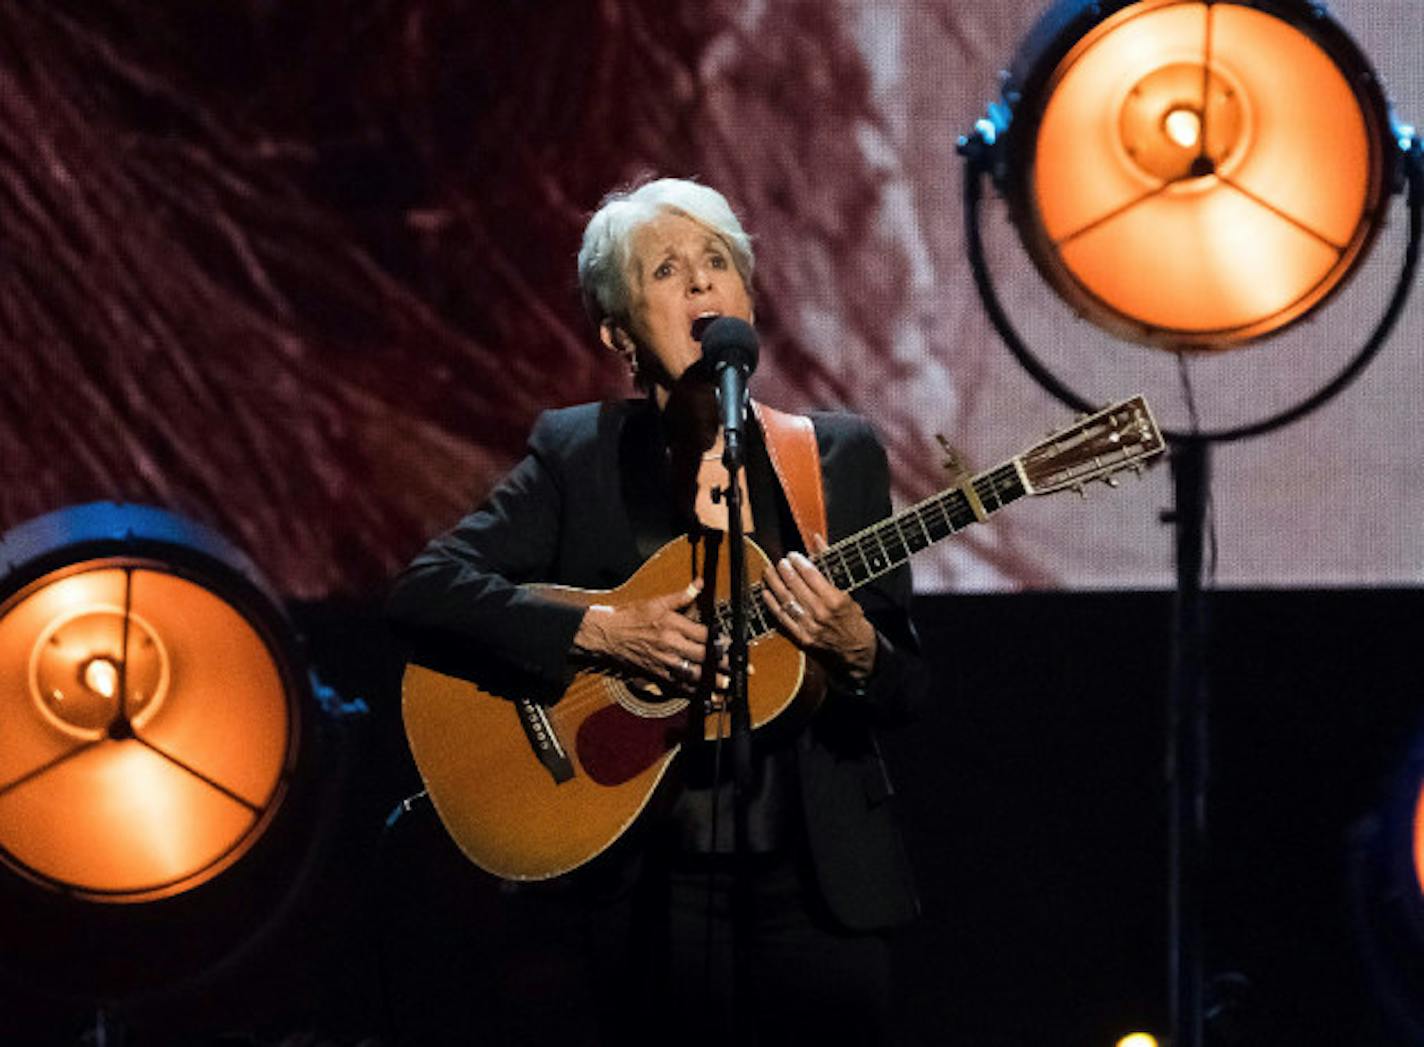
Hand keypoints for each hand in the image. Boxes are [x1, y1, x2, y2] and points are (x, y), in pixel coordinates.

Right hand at [573, 579, 727, 690]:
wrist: (607, 635)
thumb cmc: (631, 617)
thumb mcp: (656, 602)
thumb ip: (681, 596)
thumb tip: (699, 584)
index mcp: (672, 626)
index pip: (704, 635)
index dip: (721, 642)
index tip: (734, 647)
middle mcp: (670, 646)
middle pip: (702, 658)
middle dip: (723, 665)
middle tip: (741, 671)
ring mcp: (663, 663)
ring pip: (692, 675)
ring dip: (711, 683)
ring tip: (728, 687)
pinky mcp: (656, 674)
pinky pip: (677, 686)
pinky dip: (692, 693)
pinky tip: (704, 697)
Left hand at [760, 542, 876, 681]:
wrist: (857, 655)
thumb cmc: (854, 623)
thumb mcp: (849, 594)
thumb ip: (830, 567)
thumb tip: (817, 541)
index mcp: (835, 600)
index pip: (812, 575)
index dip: (799, 562)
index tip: (792, 555)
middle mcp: (820, 613)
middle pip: (796, 586)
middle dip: (785, 571)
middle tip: (779, 562)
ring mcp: (809, 626)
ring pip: (786, 600)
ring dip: (775, 584)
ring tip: (769, 572)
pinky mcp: (801, 637)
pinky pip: (782, 617)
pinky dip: (772, 604)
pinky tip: (766, 592)